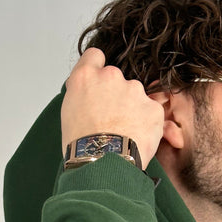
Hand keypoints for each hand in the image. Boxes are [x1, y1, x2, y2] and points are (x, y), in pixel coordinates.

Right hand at [61, 48, 164, 167]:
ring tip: (124, 133)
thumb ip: (82, 93)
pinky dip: (147, 124)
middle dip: (116, 95)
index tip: (99, 82)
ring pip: (136, 96)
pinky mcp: (152, 107)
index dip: (97, 69)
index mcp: (86, 77)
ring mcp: (134, 90)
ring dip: (133, 109)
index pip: (94, 56)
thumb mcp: (69, 112)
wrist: (103, 164)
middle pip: (117, 79)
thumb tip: (89, 93)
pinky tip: (137, 138)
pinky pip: (151, 112)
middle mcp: (110, 76)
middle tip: (111, 119)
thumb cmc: (82, 145)